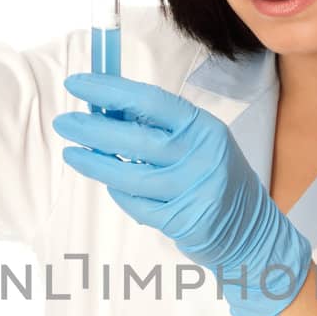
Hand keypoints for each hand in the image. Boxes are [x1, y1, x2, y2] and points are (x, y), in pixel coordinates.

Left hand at [52, 71, 311, 315]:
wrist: (252, 230)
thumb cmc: (217, 178)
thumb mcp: (200, 143)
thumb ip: (162, 127)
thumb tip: (108, 109)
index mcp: (203, 128)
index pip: (150, 101)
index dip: (110, 90)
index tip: (78, 85)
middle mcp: (201, 156)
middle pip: (135, 138)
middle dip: (92, 129)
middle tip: (64, 122)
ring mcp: (193, 191)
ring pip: (130, 176)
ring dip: (95, 163)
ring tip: (72, 154)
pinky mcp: (184, 221)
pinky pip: (138, 206)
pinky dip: (121, 194)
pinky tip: (111, 185)